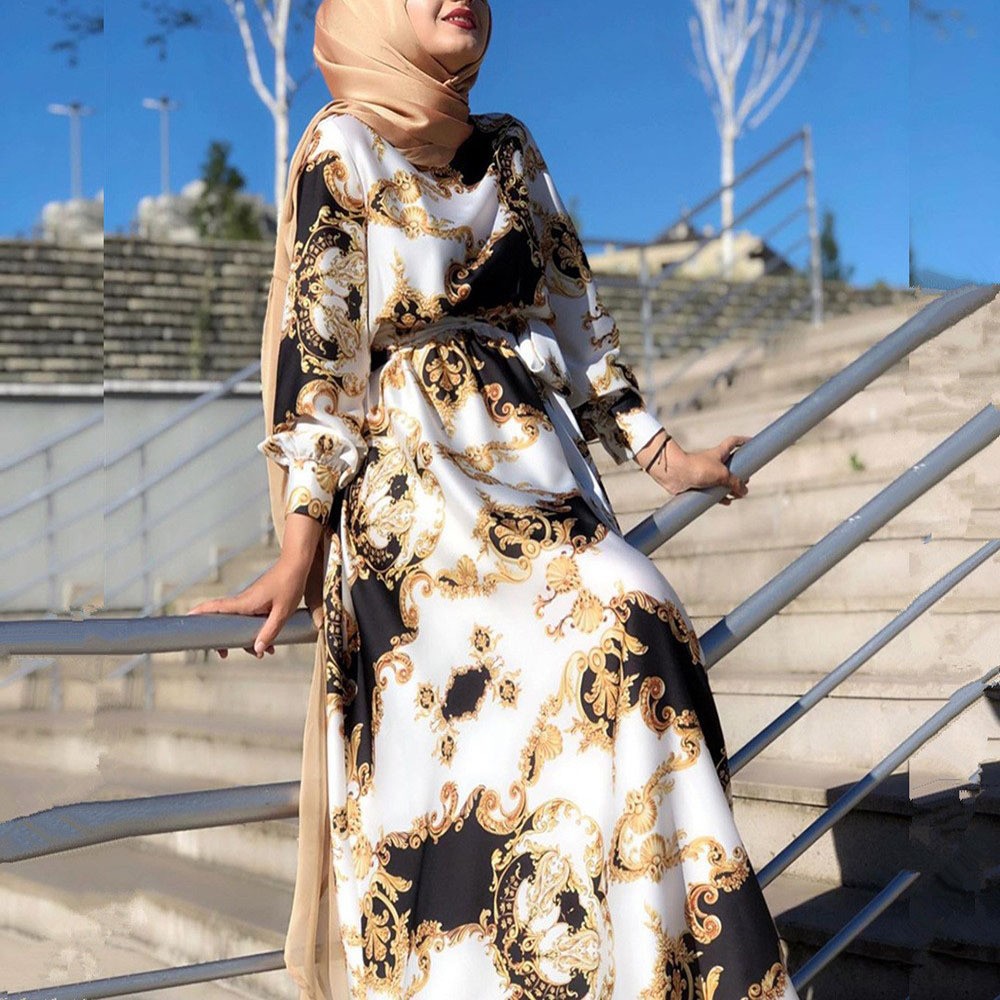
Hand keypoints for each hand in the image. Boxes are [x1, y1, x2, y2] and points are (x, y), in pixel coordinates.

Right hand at [186, 555, 309, 658]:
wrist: (297, 564)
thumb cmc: (290, 584)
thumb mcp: (282, 612)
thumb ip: (270, 631)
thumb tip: (256, 649)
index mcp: (245, 602)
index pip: (216, 608)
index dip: (200, 613)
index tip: (185, 620)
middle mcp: (244, 601)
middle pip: (225, 621)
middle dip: (225, 640)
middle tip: (224, 655)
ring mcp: (250, 600)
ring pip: (240, 622)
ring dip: (246, 638)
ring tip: (261, 653)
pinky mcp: (258, 600)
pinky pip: (250, 618)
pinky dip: (255, 630)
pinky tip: (270, 641)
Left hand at [639, 432, 749, 504]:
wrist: (674, 474)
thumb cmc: (697, 468)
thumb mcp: (722, 474)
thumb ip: (736, 482)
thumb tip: (744, 491)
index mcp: (720, 453)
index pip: (734, 442)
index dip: (744, 441)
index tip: (753, 443)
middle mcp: (713, 462)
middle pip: (731, 465)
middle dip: (740, 472)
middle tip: (747, 479)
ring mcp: (706, 474)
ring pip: (722, 480)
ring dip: (731, 487)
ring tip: (739, 494)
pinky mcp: (699, 485)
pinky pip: (712, 492)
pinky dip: (720, 497)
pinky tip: (727, 501)